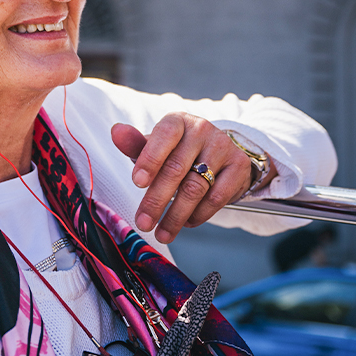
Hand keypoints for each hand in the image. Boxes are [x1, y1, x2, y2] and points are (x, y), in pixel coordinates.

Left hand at [113, 114, 274, 243]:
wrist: (219, 153)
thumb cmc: (178, 151)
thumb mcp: (156, 146)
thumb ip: (135, 144)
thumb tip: (116, 131)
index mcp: (178, 121)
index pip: (164, 135)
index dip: (150, 158)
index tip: (136, 183)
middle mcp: (202, 129)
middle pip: (176, 168)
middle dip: (156, 200)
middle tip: (143, 223)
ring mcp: (222, 147)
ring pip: (195, 187)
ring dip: (176, 215)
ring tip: (162, 233)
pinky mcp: (238, 166)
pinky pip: (216, 197)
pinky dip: (199, 214)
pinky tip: (187, 223)